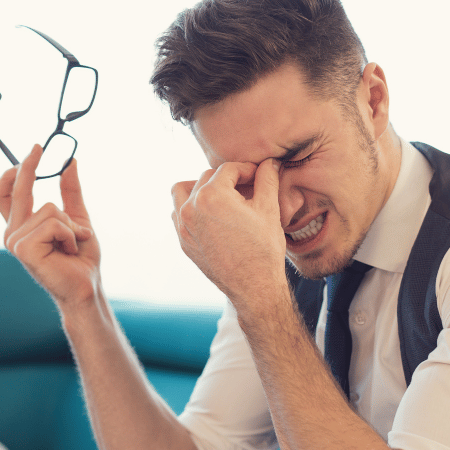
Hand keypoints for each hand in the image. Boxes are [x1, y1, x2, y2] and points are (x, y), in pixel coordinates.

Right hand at [0, 145, 100, 308]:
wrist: (87, 283)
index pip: (6, 193)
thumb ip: (71, 191)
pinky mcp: (24, 249)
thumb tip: (70, 162)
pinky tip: (69, 249)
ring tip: (73, 242)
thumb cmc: (81, 256)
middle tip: (38, 147)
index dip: (15, 171)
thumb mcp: (78, 217)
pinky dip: (70, 233)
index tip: (35, 150)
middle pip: (16, 191)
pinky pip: (53, 223)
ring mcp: (16, 241)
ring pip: (50, 209)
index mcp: (22, 225)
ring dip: (71, 224)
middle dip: (28, 166)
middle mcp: (13, 232)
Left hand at [172, 159, 287, 315]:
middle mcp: (191, 207)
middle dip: (228, 178)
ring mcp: (183, 226)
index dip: (247, 169)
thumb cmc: (264, 249)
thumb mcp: (269, 209)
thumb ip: (267, 179)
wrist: (254, 287)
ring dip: (201, 188)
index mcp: (212, 195)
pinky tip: (212, 215)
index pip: (229, 169)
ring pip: (183, 191)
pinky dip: (192, 208)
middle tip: (248, 187)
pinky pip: (179, 213)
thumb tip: (270, 162)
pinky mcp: (183, 241)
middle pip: (207, 177)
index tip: (259, 175)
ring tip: (223, 197)